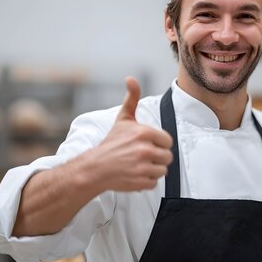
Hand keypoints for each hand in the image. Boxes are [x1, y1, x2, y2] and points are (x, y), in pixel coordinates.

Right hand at [79, 77, 173, 191]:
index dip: (158, 144)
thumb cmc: (111, 143)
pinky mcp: (140, 182)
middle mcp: (144, 150)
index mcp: (144, 133)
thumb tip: (131, 79)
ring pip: (163, 170)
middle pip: (167, 157)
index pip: (167, 141)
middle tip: (142, 156)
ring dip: (152, 169)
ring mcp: (142, 167)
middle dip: (157, 157)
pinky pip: (154, 182)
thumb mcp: (123, 119)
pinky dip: (146, 181)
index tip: (147, 145)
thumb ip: (132, 99)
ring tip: (138, 165)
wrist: (94, 168)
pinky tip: (135, 174)